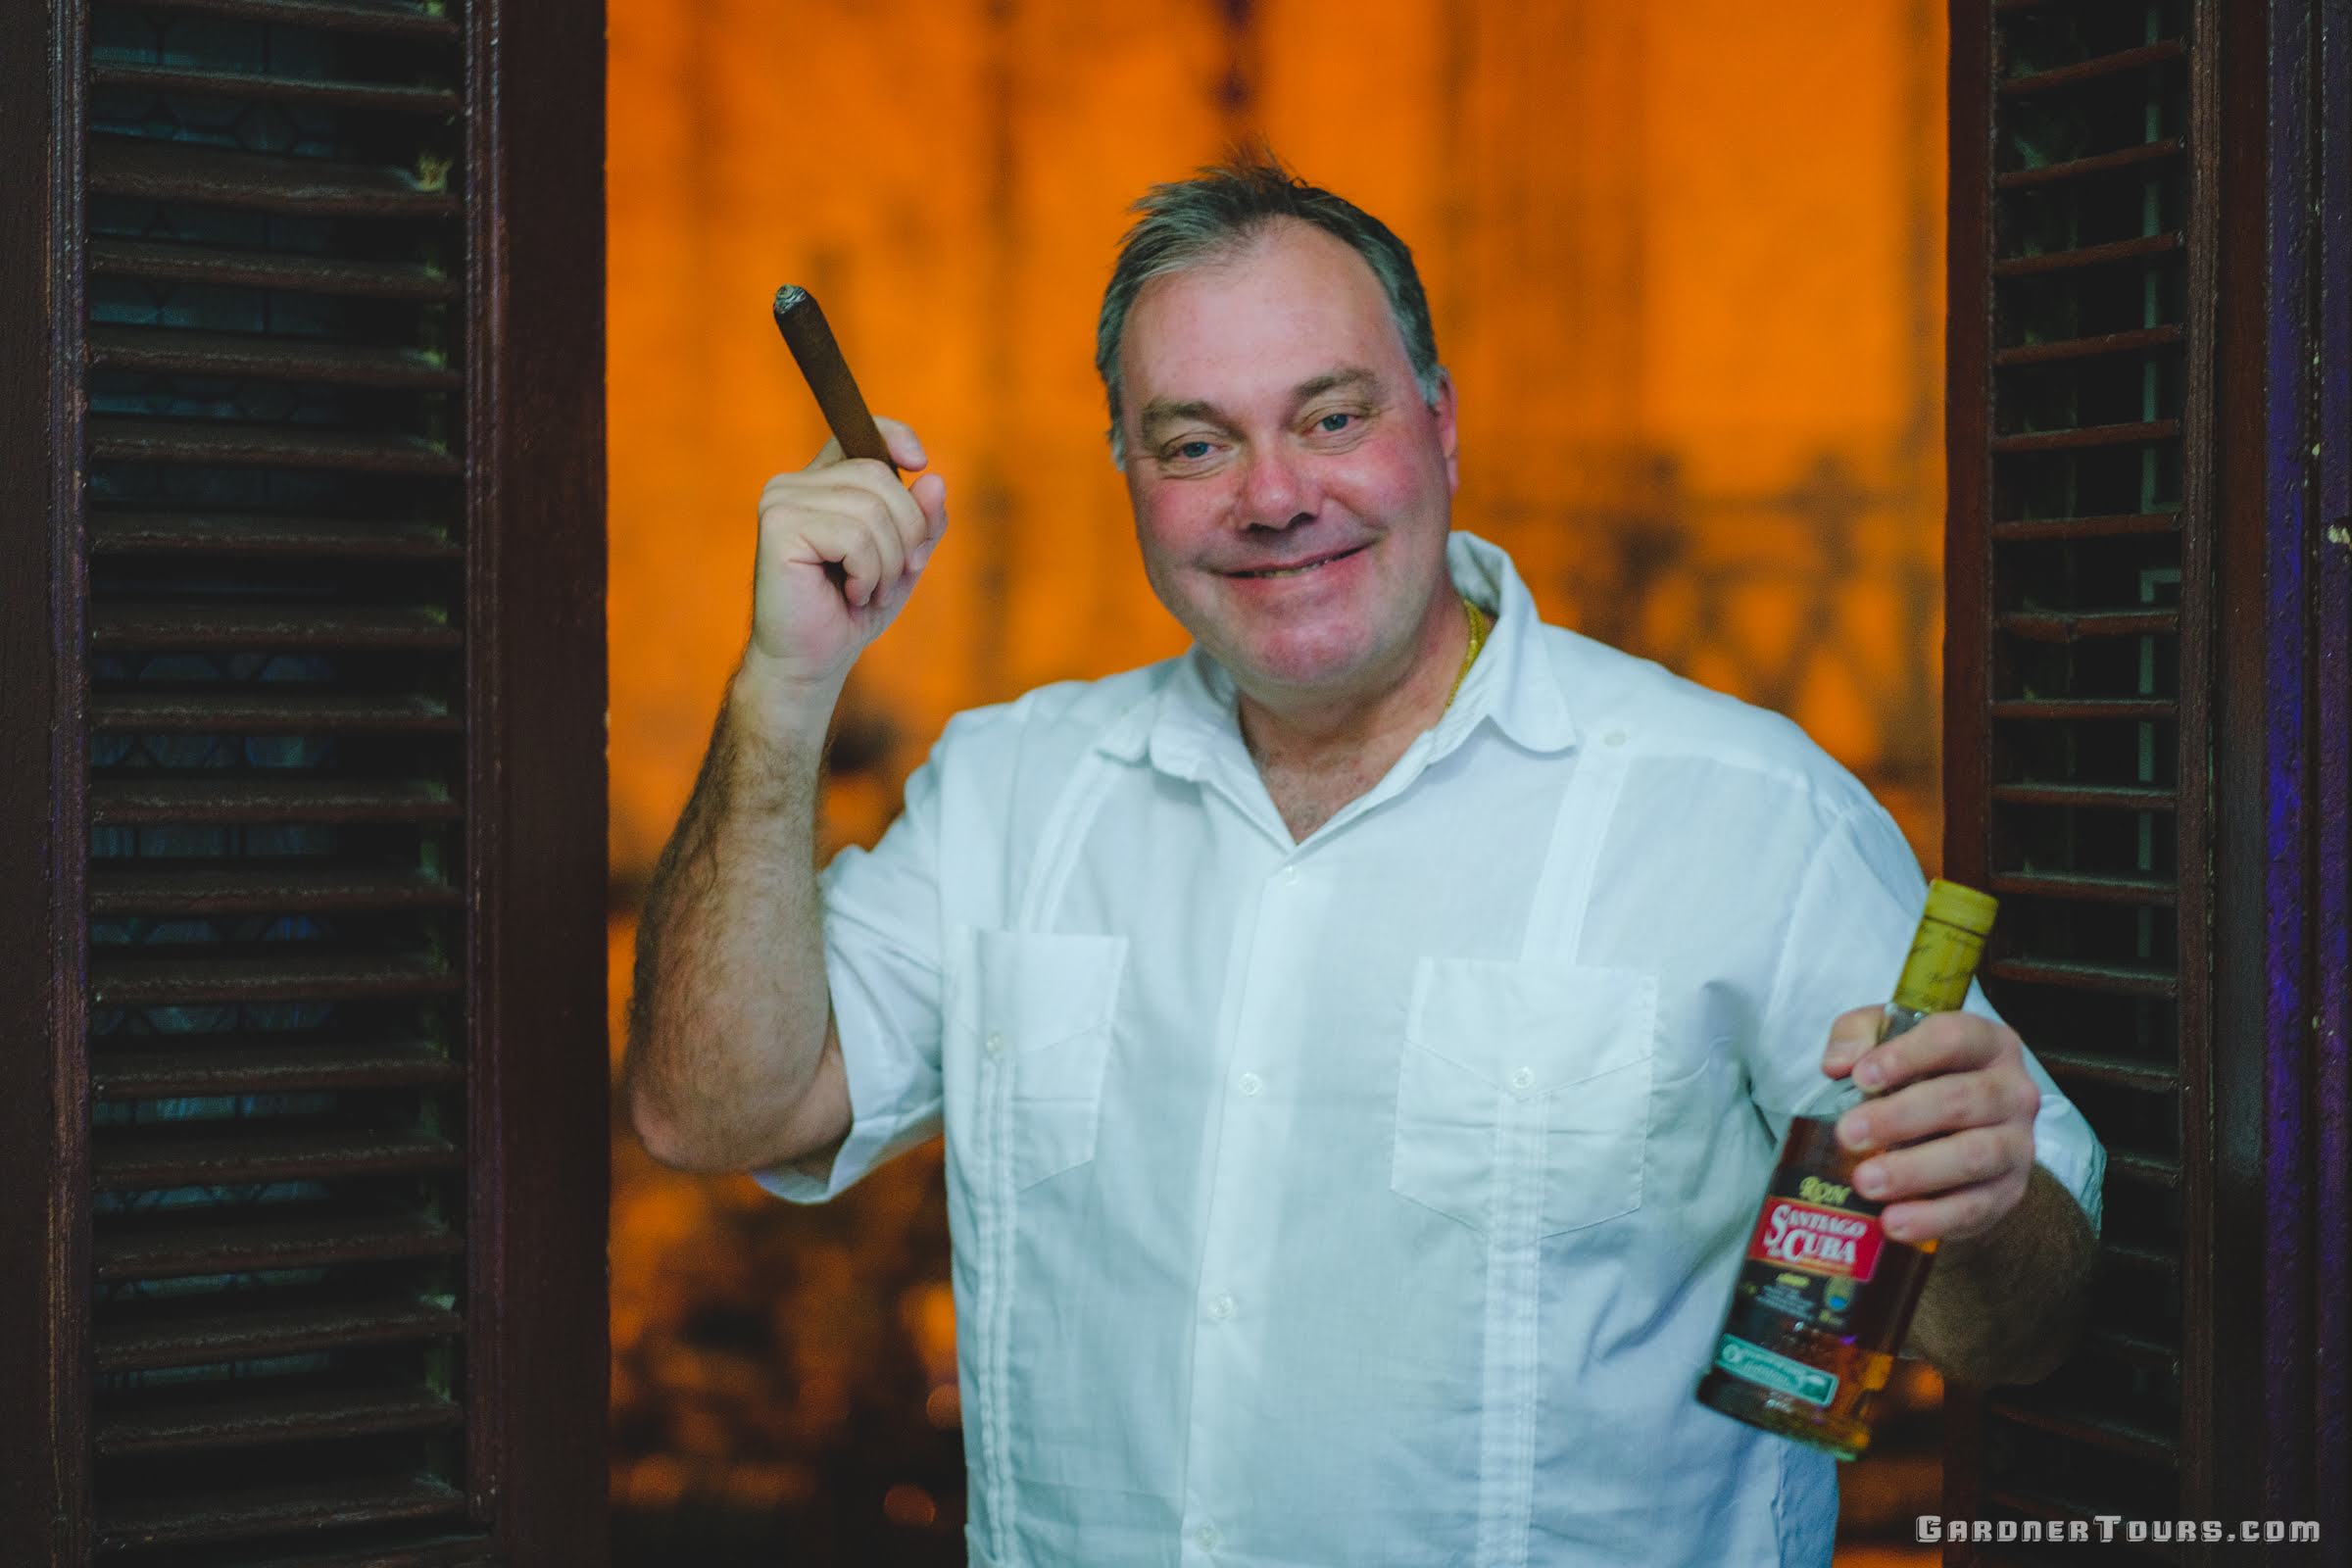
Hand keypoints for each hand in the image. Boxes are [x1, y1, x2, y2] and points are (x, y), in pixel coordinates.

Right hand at [742, 417, 948, 704]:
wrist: (810, 662)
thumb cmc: (851, 611)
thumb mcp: (902, 560)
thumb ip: (921, 521)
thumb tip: (932, 478)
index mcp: (820, 483)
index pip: (860, 433)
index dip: (895, 436)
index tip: (919, 462)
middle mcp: (793, 484)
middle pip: (879, 477)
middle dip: (907, 532)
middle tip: (897, 577)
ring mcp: (781, 501)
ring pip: (870, 509)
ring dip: (887, 562)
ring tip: (869, 592)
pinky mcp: (779, 526)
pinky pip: (854, 536)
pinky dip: (868, 573)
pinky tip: (851, 594)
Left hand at [1818, 1009, 2040, 1245]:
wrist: (1949, 1132)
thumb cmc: (1913, 1074)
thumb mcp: (1884, 1038)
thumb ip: (1858, 1036)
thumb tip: (1839, 1064)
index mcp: (1987, 1043)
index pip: (1954, 1040)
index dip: (1907, 1056)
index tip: (1861, 1077)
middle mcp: (2013, 1092)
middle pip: (1963, 1100)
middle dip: (1901, 1118)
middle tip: (1849, 1134)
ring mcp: (2017, 1145)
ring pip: (1974, 1156)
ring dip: (1916, 1171)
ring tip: (1865, 1182)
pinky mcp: (2008, 1192)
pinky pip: (1975, 1208)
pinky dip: (1933, 1218)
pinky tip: (1892, 1222)